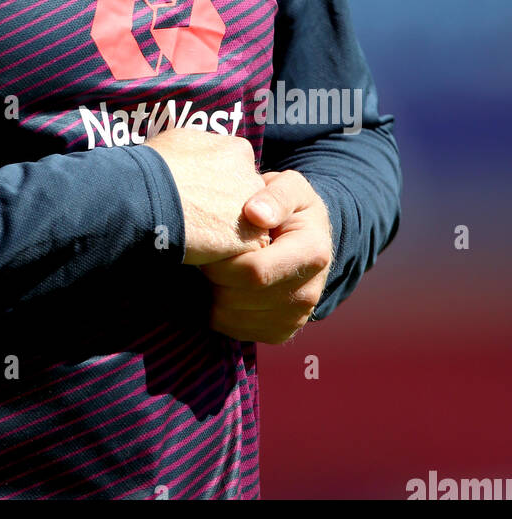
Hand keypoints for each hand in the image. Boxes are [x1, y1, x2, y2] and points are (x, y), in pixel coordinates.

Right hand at [143, 129, 270, 265]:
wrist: (146, 195)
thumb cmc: (154, 166)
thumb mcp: (180, 140)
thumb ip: (201, 149)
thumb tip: (198, 158)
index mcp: (238, 151)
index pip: (237, 172)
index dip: (217, 186)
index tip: (198, 194)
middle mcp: (252, 176)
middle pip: (246, 197)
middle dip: (226, 207)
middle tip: (197, 215)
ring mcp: (253, 209)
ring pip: (246, 224)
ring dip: (226, 230)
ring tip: (196, 233)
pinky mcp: (248, 238)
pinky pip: (242, 249)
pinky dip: (225, 252)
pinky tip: (201, 246)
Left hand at [198, 170, 332, 343]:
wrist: (308, 237)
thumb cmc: (290, 206)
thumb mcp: (290, 186)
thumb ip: (276, 195)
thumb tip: (255, 213)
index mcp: (312, 254)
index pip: (255, 271)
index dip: (222, 260)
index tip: (210, 241)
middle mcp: (309, 293)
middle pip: (240, 297)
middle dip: (213, 276)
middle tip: (206, 254)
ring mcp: (295, 318)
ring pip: (233, 317)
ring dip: (213, 293)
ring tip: (216, 267)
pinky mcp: (279, 332)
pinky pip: (234, 329)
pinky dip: (218, 309)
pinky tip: (223, 285)